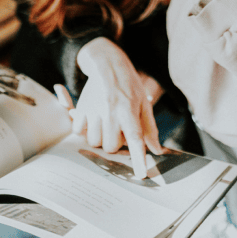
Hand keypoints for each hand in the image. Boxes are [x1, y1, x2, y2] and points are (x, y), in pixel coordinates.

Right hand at [71, 37, 162, 177]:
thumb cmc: (129, 84)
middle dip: (116, 144)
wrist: (107, 63)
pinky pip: (79, 132)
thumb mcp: (144, 102)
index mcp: (129, 110)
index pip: (136, 138)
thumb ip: (149, 128)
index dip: (138, 158)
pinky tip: (92, 121)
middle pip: (112, 146)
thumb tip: (157, 150)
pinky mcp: (82, 108)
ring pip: (95, 142)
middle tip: (119, 130)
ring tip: (106, 125)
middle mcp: (111, 111)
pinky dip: (85, 130)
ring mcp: (95, 109)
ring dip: (101, 139)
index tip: (141, 174)